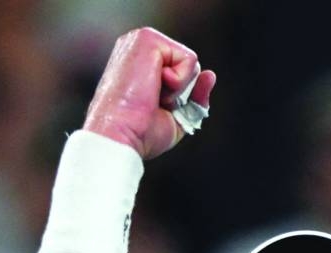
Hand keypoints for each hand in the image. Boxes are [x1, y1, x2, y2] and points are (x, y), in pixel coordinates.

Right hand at [82, 27, 215, 158]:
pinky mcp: (148, 39)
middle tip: (153, 105)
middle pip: (189, 67)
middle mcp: (139, 45)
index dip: (180, 97)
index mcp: (141, 61)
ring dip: (179, 90)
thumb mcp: (177, 117)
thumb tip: (211, 74)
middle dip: (181, 94)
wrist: (120, 136)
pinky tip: (155, 88)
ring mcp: (142, 39)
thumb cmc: (141, 133)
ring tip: (151, 96)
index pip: (181, 72)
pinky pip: (190, 60)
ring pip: (191, 63)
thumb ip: (195, 97)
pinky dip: (179, 83)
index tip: (153, 110)